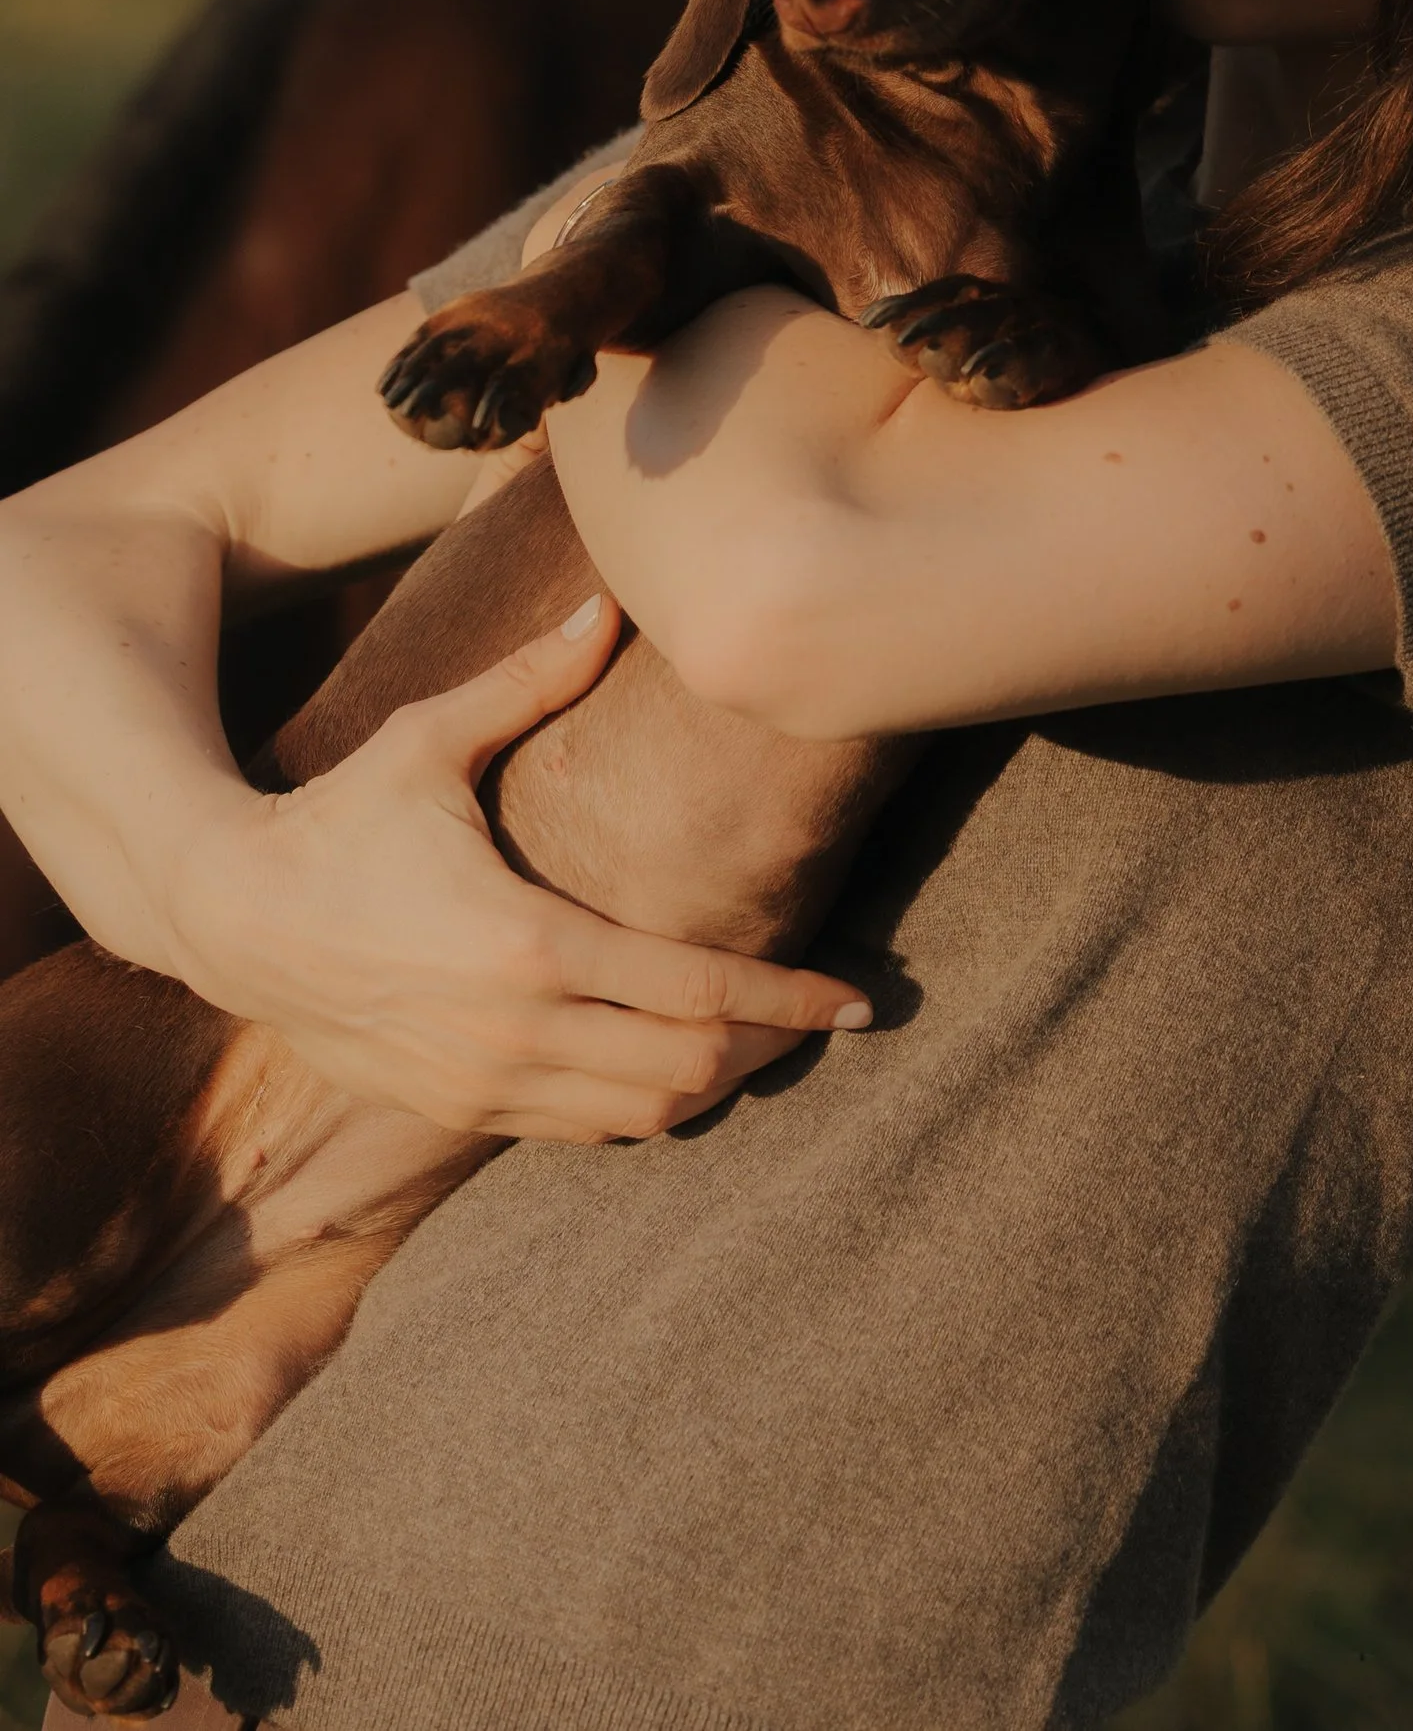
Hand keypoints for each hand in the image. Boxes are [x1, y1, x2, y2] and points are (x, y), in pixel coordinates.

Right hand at [170, 596, 871, 1141]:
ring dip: (715, 1085)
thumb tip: (612, 601)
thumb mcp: (428, 737)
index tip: (857, 997)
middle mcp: (516, 1032)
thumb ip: (532, 677)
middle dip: (770, 1045)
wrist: (232, 921)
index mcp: (529, 942)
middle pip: (688, 1070)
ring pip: (643, 1119)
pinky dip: (645, 1109)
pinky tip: (676, 1064)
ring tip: (765, 1039)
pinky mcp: (457, 1113)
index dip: (789, 997)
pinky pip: (583, 1134)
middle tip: (823, 1013)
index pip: (697, 990)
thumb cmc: (338, 818)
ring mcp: (485, 1087)